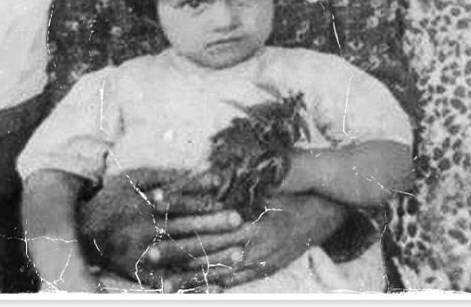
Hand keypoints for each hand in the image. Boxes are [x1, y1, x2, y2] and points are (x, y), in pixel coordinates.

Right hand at [79, 168, 242, 286]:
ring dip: (212, 257)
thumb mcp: (135, 179)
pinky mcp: (141, 275)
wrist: (82, 233)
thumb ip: (168, 175)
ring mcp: (143, 254)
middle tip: (241, 226)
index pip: (182, 205)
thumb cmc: (114, 200)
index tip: (233, 208)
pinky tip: (216, 287)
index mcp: (145, 205)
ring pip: (184, 256)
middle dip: (215, 228)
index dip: (207, 206)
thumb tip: (206, 176)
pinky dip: (193, 287)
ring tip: (237, 254)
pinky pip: (171, 283)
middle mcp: (145, 230)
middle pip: (186, 229)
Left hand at [155, 192, 346, 292]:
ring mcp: (259, 257)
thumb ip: (234, 186)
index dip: (179, 212)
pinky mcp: (265, 270)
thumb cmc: (288, 192)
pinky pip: (236, 283)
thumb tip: (202, 177)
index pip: (205, 214)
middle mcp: (251, 237)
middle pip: (206, 247)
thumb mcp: (261, 184)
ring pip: (217, 271)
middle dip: (175, 252)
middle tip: (148, 256)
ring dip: (188, 279)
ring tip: (162, 286)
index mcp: (247, 212)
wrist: (323, 212)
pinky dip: (215, 289)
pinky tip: (196, 294)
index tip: (155, 210)